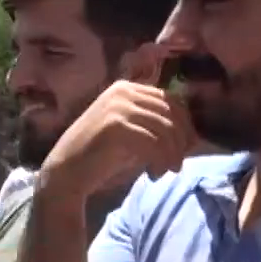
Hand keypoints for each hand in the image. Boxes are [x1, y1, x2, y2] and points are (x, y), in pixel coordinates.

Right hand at [39, 74, 194, 203]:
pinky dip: (161, 161)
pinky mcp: (115, 126)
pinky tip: (155, 174)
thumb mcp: (131, 133)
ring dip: (172, 154)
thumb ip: (155, 125)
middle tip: (177, 163)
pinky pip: (154, 143)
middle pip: (172, 113)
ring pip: (166, 128)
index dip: (185, 125)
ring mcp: (117, 106)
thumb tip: (195, 135)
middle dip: (181, 141)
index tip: (186, 149)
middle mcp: (123, 91)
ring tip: (166, 171)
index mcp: (126, 87)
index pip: (171, 100)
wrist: (65, 172)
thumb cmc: (100, 157)